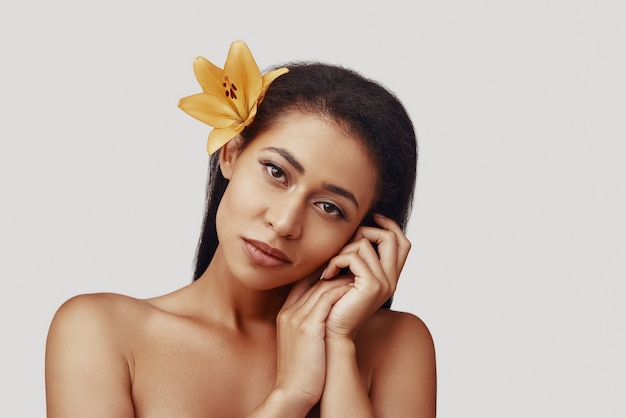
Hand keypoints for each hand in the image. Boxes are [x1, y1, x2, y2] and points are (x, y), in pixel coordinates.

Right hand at [273, 274, 352, 406]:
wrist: (292, 395)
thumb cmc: (303, 373)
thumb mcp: (304, 344)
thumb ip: (313, 326)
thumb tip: (332, 318)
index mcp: (285, 314)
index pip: (302, 282)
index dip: (321, 273)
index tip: (340, 271)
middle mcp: (288, 312)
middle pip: (312, 280)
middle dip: (334, 271)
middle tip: (355, 269)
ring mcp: (295, 318)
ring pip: (321, 286)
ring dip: (342, 279)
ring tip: (360, 277)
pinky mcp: (307, 326)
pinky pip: (326, 298)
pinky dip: (342, 290)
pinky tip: (356, 289)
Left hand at [321, 214, 410, 339]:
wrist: (332, 335)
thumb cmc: (334, 307)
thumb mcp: (348, 279)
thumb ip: (356, 259)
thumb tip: (354, 233)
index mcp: (390, 277)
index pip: (402, 242)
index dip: (390, 225)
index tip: (373, 218)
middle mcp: (392, 279)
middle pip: (390, 237)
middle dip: (365, 232)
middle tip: (344, 246)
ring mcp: (385, 282)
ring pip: (365, 243)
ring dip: (342, 251)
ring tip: (329, 268)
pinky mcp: (372, 285)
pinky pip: (354, 256)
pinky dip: (336, 260)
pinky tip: (326, 275)